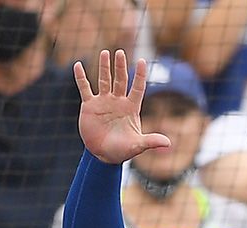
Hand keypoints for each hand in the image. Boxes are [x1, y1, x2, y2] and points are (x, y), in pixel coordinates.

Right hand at [74, 49, 170, 163]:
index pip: (137, 87)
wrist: (103, 155)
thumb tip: (168, 143)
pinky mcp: (89, 106)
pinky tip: (78, 66)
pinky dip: (81, 78)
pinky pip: (85, 89)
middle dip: (120, 66)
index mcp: (131, 107)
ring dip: (104, 67)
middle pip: (120, 79)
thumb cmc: (123, 150)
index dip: (140, 75)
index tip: (142, 61)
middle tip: (120, 52)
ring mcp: (103, 102)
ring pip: (104, 80)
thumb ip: (151, 141)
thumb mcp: (137, 145)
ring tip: (104, 53)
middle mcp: (118, 101)